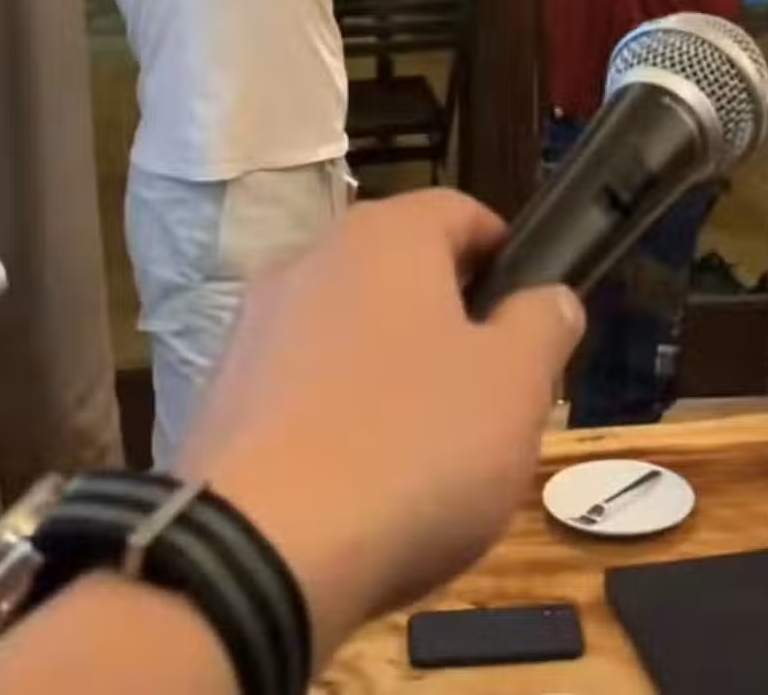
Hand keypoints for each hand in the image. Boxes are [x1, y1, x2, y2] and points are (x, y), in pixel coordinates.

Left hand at [178, 190, 583, 666]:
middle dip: (447, 324)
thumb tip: (548, 298)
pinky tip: (356, 487)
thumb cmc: (412, 448)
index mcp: (387, 236)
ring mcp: (253, 329)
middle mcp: (311, 260)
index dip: (505, 254)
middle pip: (399, 274)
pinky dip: (333, 421)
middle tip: (490, 396)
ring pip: (346, 334)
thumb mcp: (516, 388)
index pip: (460, 211)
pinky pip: (299, 392)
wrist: (259, 555)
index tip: (532, 315)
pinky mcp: (219, 400)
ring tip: (423, 454)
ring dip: (387, 374)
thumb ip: (542, 327)